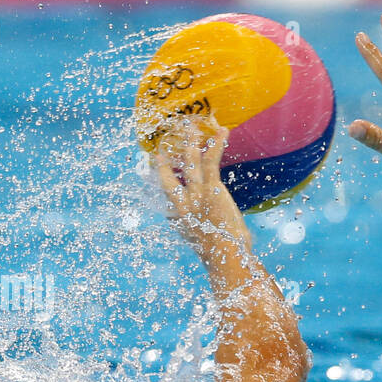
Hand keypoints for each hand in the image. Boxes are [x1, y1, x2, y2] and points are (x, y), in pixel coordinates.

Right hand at [152, 119, 251, 264]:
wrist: (224, 256)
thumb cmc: (220, 256)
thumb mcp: (204, 245)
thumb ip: (200, 235)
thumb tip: (202, 236)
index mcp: (180, 218)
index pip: (169, 197)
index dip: (164, 182)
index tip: (157, 170)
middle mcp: (183, 203)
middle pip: (169, 177)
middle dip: (165, 161)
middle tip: (161, 147)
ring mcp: (196, 193)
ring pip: (189, 161)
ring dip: (190, 142)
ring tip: (191, 125)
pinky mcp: (211, 188)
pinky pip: (211, 161)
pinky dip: (217, 145)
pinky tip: (222, 131)